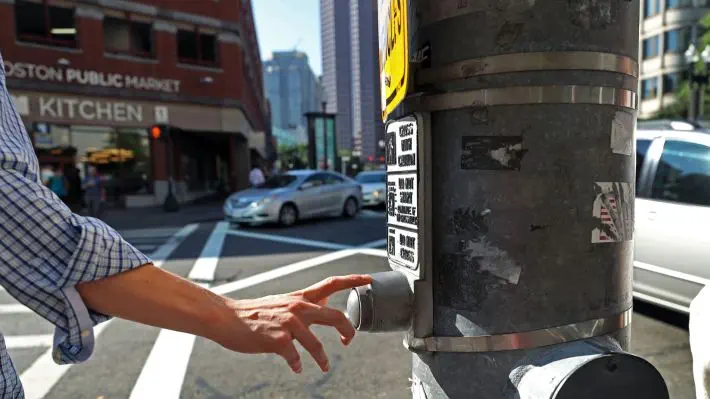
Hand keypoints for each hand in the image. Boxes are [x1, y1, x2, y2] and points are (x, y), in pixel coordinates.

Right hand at [209, 274, 371, 372]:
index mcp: (300, 297)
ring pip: (317, 344)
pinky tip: (295, 367)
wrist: (227, 317)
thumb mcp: (284, 301)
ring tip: (324, 367)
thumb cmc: (255, 312)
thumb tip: (324, 303)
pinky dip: (297, 364)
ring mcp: (288, 323)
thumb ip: (305, 303)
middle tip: (349, 340)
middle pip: (335, 316)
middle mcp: (298, 307)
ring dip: (322, 359)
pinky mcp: (278, 340)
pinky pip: (295, 356)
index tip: (369, 278)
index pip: (332, 283)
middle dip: (348, 330)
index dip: (353, 279)